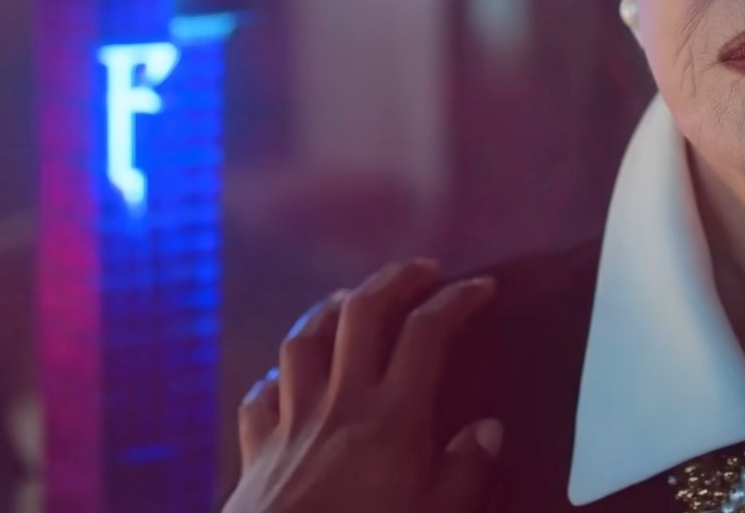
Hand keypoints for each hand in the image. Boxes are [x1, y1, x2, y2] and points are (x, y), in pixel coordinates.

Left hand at [225, 258, 502, 512]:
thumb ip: (465, 472)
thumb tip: (487, 430)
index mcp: (392, 418)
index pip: (428, 333)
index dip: (457, 300)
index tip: (481, 287)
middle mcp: (340, 404)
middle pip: (363, 314)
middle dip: (395, 280)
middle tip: (423, 270)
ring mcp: (291, 422)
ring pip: (304, 339)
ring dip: (330, 309)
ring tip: (353, 300)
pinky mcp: (257, 451)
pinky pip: (260, 395)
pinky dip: (275, 377)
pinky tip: (285, 378)